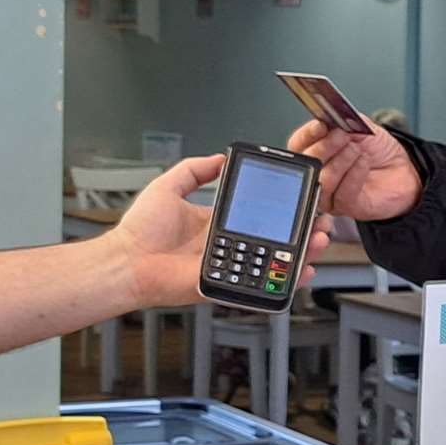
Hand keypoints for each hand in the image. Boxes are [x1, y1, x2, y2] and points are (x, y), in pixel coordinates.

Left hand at [107, 154, 332, 307]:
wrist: (126, 261)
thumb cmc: (139, 230)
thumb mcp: (168, 186)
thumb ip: (194, 170)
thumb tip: (219, 158)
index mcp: (214, 223)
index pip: (256, 215)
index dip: (280, 210)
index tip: (299, 200)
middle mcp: (224, 244)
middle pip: (272, 239)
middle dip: (300, 232)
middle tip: (319, 222)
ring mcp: (226, 266)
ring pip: (272, 262)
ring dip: (300, 253)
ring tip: (319, 241)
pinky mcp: (222, 286)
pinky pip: (257, 286)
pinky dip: (280, 283)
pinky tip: (301, 271)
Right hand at [288, 117, 422, 222]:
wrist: (402, 169)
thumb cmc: (378, 149)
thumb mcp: (360, 125)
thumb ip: (344, 119)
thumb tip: (329, 115)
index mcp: (316, 149)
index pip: (298, 144)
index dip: (307, 134)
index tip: (321, 125)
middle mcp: (318, 172)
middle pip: (307, 163)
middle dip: (324, 147)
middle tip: (342, 136)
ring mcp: (329, 192)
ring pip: (323, 180)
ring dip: (341, 161)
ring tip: (357, 150)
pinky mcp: (345, 207)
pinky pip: (342, 194)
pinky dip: (354, 175)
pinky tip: (363, 163)